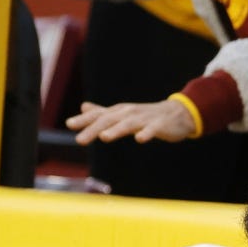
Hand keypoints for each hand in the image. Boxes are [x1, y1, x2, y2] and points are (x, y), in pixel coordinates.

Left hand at [66, 100, 197, 144]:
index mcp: (120, 112)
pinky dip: (146, 133)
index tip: (70, 124)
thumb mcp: (123, 112)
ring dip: (116, 129)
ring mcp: (145, 119)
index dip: (84, 119)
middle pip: (110, 120)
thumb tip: (84, 107)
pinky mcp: (160, 125)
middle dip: (94, 128)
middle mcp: (130, 113)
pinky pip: (152, 129)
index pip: (99, 115)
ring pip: (128, 124)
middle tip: (80, 139)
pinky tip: (140, 139)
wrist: (178, 113)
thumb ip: (103, 112)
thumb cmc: (147, 115)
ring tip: (105, 137)